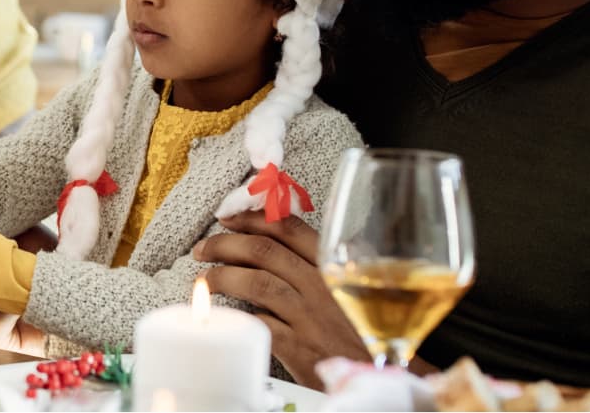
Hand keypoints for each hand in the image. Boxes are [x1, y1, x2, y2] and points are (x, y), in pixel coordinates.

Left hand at [194, 212, 370, 389]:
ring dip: (223, 276)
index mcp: (332, 265)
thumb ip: (323, 264)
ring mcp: (310, 317)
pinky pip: (260, 323)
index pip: (288, 228)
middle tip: (204, 247)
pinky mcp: (300, 347)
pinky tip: (222, 313)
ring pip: (257, 283)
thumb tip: (286, 240)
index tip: (228, 216)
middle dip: (226, 244)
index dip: (252, 219)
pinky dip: (237, 315)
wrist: (384, 374)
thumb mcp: (352, 286)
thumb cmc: (363, 329)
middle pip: (264, 251)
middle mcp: (321, 285)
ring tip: (205, 279)